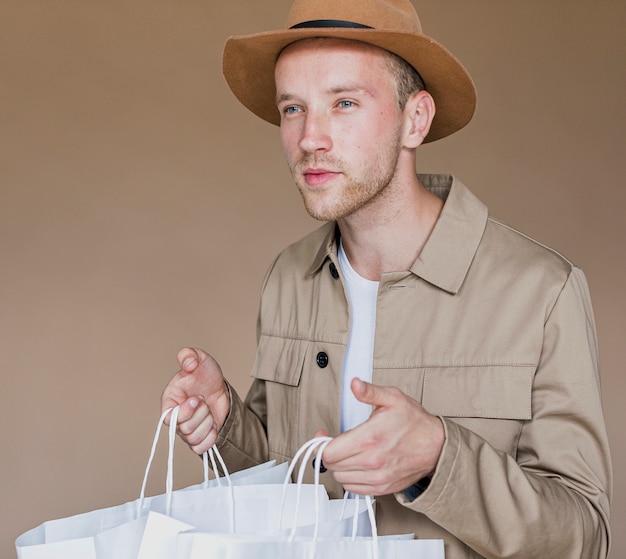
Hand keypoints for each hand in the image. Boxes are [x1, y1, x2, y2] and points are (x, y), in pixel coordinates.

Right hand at [161, 347, 229, 454]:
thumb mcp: (199, 358)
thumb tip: (188, 363)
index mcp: (170, 401)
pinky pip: (200, 449)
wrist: (219, 386)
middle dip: (201, 415)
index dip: (184, 412)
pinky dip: (210, 439)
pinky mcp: (199, 437)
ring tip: (209, 411)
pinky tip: (214, 424)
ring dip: (207, 425)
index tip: (197, 399)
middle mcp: (177, 418)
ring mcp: (187, 429)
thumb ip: (189, 355)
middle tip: (205, 401)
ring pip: (193, 439)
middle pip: (184, 429)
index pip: (169, 418)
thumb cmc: (204, 374)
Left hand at [317, 378, 444, 495]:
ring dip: (339, 465)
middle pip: (332, 465)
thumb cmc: (414, 422)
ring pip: (340, 478)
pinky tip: (356, 465)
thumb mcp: (392, 398)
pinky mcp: (382, 487)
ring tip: (348, 452)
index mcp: (370, 438)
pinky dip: (350, 478)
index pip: (330, 452)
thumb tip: (355, 384)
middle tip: (336, 441)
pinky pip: (354, 488)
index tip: (323, 435)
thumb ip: (369, 392)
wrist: (436, 446)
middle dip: (330, 452)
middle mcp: (372, 461)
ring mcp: (377, 477)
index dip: (321, 442)